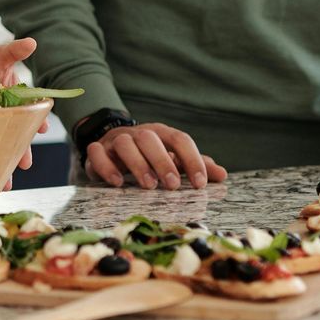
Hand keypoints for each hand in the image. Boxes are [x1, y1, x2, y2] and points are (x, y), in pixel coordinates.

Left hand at [0, 38, 42, 190]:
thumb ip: (14, 51)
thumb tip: (32, 43)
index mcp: (16, 101)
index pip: (30, 113)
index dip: (36, 122)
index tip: (42, 128)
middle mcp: (6, 116)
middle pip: (16, 136)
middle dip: (21, 150)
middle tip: (25, 164)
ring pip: (0, 147)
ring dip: (4, 165)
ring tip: (6, 183)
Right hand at [84, 123, 227, 189]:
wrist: (112, 146)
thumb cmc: (149, 157)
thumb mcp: (173, 159)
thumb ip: (195, 166)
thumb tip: (222, 175)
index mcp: (161, 133)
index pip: (179, 139)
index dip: (191, 159)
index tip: (200, 183)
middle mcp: (139, 134)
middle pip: (150, 138)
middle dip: (163, 161)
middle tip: (173, 186)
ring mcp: (116, 141)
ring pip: (125, 144)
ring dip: (138, 164)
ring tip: (148, 186)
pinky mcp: (97, 150)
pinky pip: (97, 153)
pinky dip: (106, 166)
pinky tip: (118, 183)